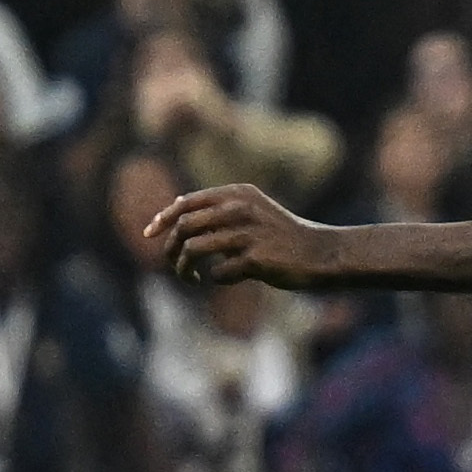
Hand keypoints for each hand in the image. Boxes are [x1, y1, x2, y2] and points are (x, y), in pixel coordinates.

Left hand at [145, 180, 325, 288]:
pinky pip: (218, 273)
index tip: (149, 234)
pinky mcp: (255, 259)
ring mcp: (248, 233)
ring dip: (185, 269)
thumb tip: (175, 205)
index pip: (186, 202)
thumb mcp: (253, 208)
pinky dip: (217, 278)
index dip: (162, 218)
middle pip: (184, 227)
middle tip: (177, 267)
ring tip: (192, 278)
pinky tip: (230, 278)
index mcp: (238, 193)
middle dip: (171, 250)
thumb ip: (218, 207)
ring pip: (193, 250)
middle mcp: (241, 208)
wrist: (321, 253)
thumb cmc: (281, 235)